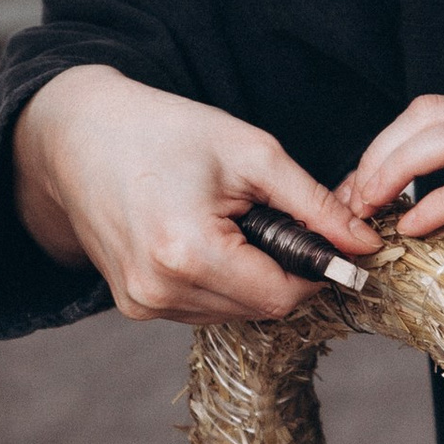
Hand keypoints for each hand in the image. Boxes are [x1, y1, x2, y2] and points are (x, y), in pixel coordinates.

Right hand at [15, 65, 379, 322]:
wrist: (79, 135)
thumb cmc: (165, 131)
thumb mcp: (251, 153)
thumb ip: (313, 205)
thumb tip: (364, 245)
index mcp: (189, 253)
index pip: (282, 296)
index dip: (314, 271)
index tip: (322, 239)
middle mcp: (159, 291)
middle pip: (259, 308)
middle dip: (279, 269)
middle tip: (264, 216)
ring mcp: (142, 304)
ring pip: (233, 312)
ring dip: (248, 276)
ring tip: (225, 221)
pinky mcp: (133, 306)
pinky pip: (202, 308)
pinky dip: (218, 280)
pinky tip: (202, 237)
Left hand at [341, 90, 443, 313]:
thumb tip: (407, 213)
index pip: (435, 113)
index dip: (384, 147)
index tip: (355, 190)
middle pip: (431, 113)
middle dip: (377, 153)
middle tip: (348, 198)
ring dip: (395, 171)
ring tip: (367, 208)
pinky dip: (433, 207)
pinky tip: (412, 231)